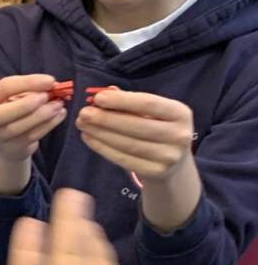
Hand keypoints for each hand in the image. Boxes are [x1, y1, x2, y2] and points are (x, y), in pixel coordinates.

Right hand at [0, 74, 66, 164]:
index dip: (27, 82)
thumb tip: (50, 85)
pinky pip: (30, 137)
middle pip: (2, 114)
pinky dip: (47, 125)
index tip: (50, 80)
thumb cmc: (13, 112)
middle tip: (48, 96)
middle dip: (27, 104)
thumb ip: (28, 90)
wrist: (7, 143)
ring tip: (58, 105)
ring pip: (17, 128)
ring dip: (41, 115)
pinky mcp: (10, 149)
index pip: (3, 88)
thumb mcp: (14, 98)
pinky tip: (59, 116)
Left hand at [75, 88, 193, 182]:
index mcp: (181, 113)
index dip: (122, 100)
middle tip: (83, 114)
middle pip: (135, 125)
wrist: (174, 163)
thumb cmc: (158, 129)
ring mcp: (168, 157)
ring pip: (127, 144)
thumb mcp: (153, 113)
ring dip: (100, 133)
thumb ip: (131, 102)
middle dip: (105, 118)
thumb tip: (105, 93)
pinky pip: (123, 159)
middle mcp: (179, 135)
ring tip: (83, 125)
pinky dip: (103, 148)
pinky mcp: (155, 172)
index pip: (148, 103)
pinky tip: (89, 138)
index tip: (98, 98)